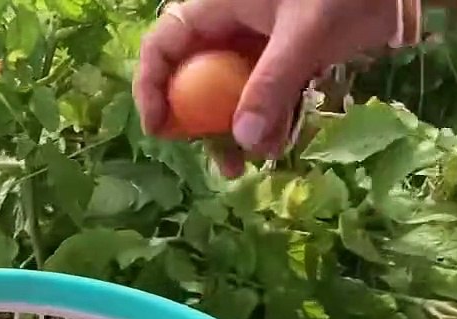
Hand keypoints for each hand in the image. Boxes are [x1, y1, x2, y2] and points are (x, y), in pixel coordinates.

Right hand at [133, 0, 400, 174]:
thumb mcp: (305, 33)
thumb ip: (272, 84)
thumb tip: (246, 142)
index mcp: (218, 6)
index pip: (163, 47)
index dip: (151, 87)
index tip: (159, 129)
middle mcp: (231, 27)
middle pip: (194, 79)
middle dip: (200, 125)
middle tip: (215, 160)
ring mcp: (260, 44)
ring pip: (231, 94)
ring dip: (238, 132)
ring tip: (252, 165)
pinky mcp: (289, 57)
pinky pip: (267, 95)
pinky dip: (272, 121)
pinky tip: (280, 144)